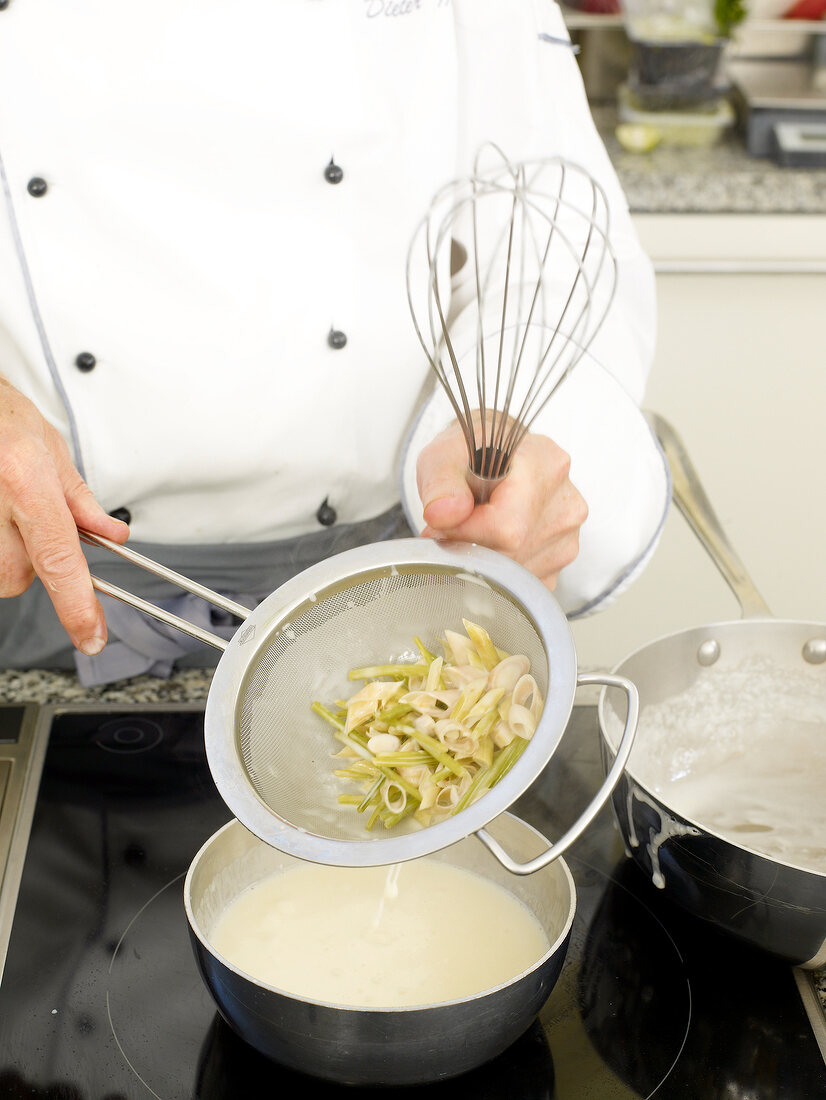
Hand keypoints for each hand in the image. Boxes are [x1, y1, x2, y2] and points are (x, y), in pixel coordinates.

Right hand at [0, 375, 128, 653]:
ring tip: (2, 507)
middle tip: (27, 519)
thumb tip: (110, 534)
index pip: (60, 560)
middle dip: (31, 559)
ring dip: (5, 551)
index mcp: (24, 482)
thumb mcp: (49, 448)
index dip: (77, 605)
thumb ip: (78, 499)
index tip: (91, 634)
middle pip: (18, 575)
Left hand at [416, 417, 587, 591]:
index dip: (464, 532)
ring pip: (516, 574)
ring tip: (476, 528)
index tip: (444, 523)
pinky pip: (523, 584)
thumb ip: (440, 483)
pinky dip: (501, 574)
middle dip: (470, 546)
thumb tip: (445, 514)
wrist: (493, 461)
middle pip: (511, 552)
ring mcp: (568, 534)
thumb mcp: (443, 456)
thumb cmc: (471, 456)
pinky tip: (492, 543)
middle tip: (453, 527)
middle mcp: (565, 500)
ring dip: (485, 560)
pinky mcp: (561, 560)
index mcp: (544, 463)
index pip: (505, 525)